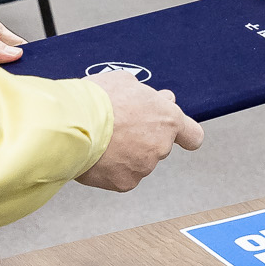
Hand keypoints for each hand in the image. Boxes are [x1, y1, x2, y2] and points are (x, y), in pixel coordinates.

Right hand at [76, 71, 203, 189]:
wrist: (71, 123)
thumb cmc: (98, 99)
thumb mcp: (127, 82)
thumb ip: (148, 96)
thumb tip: (158, 100)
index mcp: (167, 119)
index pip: (193, 136)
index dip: (184, 135)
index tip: (177, 135)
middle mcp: (161, 146)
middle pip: (158, 145)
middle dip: (143, 137)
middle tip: (121, 126)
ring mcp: (144, 167)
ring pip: (139, 161)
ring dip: (126, 153)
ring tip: (103, 138)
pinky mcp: (125, 182)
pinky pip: (121, 175)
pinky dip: (111, 168)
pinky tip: (98, 154)